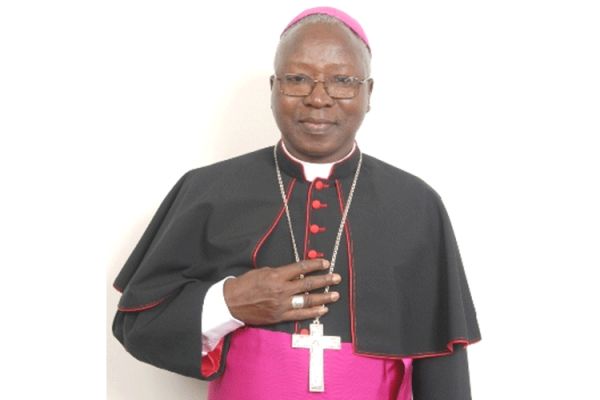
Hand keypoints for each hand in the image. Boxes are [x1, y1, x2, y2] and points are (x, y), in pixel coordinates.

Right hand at [223, 259, 340, 324]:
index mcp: (276, 275)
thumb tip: (297, 273)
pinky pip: (300, 315)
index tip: (326, 263)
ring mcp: (282, 305)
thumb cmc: (245, 284)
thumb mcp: (263, 271)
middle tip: (336, 278)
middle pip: (308, 284)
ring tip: (335, 295)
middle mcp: (281, 290)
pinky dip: (312, 312)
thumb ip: (280, 272)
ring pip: (307, 301)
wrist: (231, 302)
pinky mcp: (280, 316)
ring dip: (323, 297)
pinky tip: (323, 309)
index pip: (301, 268)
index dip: (315, 265)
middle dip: (325, 280)